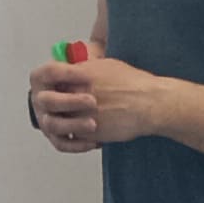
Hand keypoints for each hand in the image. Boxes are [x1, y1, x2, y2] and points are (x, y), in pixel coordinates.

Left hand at [27, 42, 156, 152]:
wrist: (150, 103)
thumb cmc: (133, 83)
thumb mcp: (106, 66)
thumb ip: (85, 69)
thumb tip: (73, 69)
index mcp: (79, 76)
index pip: (53, 82)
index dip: (55, 88)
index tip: (58, 91)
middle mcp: (77, 95)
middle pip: (54, 102)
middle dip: (57, 107)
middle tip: (64, 109)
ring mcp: (81, 115)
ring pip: (61, 121)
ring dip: (68, 123)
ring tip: (81, 121)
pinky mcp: (89, 133)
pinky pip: (75, 136)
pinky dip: (81, 136)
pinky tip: (95, 132)